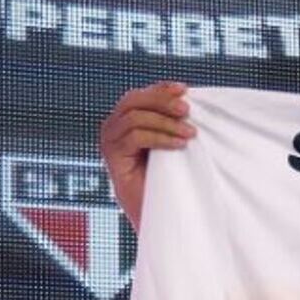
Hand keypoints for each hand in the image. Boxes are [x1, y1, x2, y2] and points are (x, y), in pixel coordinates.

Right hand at [99, 81, 195, 230]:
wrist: (159, 211)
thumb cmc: (170, 175)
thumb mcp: (172, 140)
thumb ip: (171, 120)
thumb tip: (187, 98)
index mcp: (126, 121)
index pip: (140, 95)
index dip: (160, 89)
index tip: (184, 88)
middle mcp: (113, 128)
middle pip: (133, 100)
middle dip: (162, 101)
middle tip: (187, 110)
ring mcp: (109, 142)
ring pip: (135, 117)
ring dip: (166, 123)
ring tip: (190, 134)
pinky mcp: (112, 157)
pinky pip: (135, 136)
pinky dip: (160, 137)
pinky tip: (179, 145)